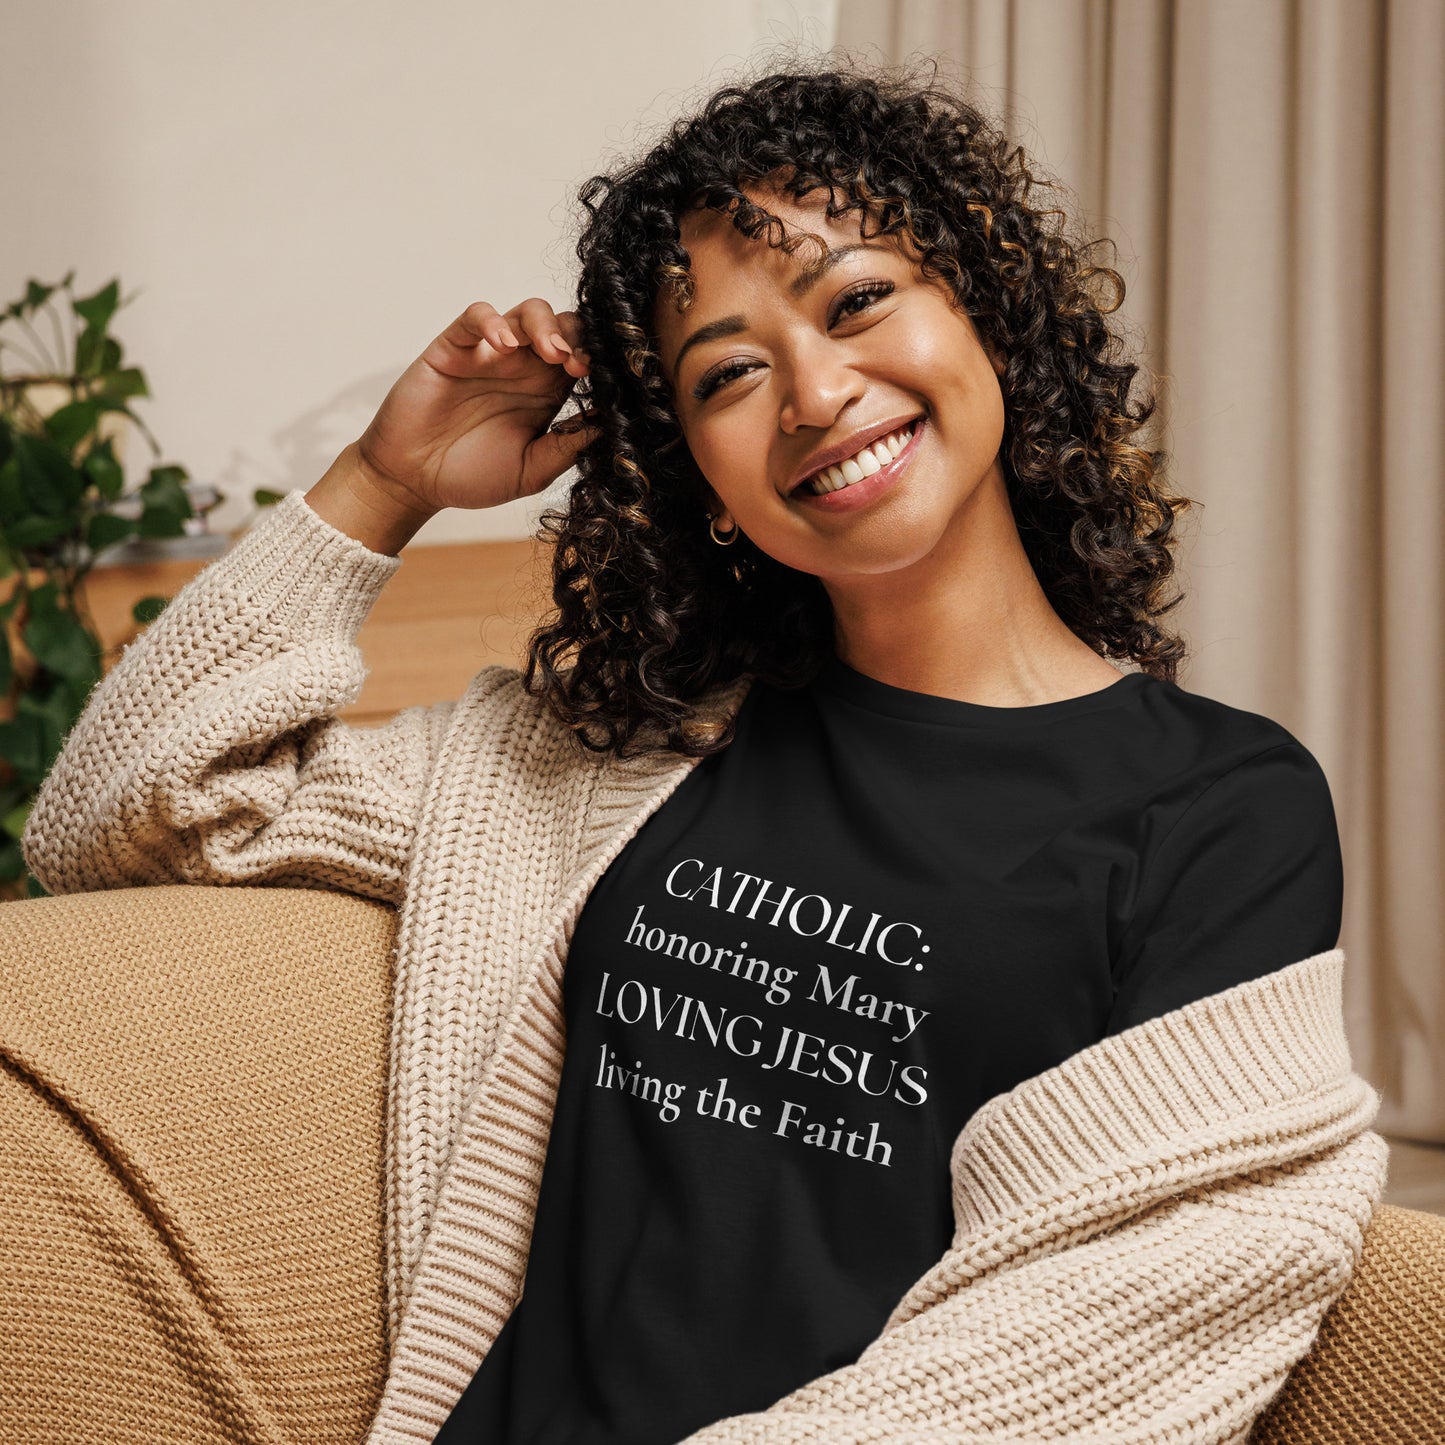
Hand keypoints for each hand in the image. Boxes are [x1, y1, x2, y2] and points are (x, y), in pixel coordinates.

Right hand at [354, 299, 596, 513]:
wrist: (414, 481)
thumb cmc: (471, 476)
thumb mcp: (530, 472)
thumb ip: (566, 449)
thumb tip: (607, 427)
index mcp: (547, 393)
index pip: (582, 358)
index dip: (596, 361)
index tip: (602, 380)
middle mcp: (523, 368)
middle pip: (563, 326)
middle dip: (578, 337)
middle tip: (578, 364)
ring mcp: (489, 354)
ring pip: (527, 312)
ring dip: (546, 325)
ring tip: (551, 352)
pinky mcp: (454, 347)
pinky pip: (475, 316)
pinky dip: (493, 321)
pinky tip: (503, 345)